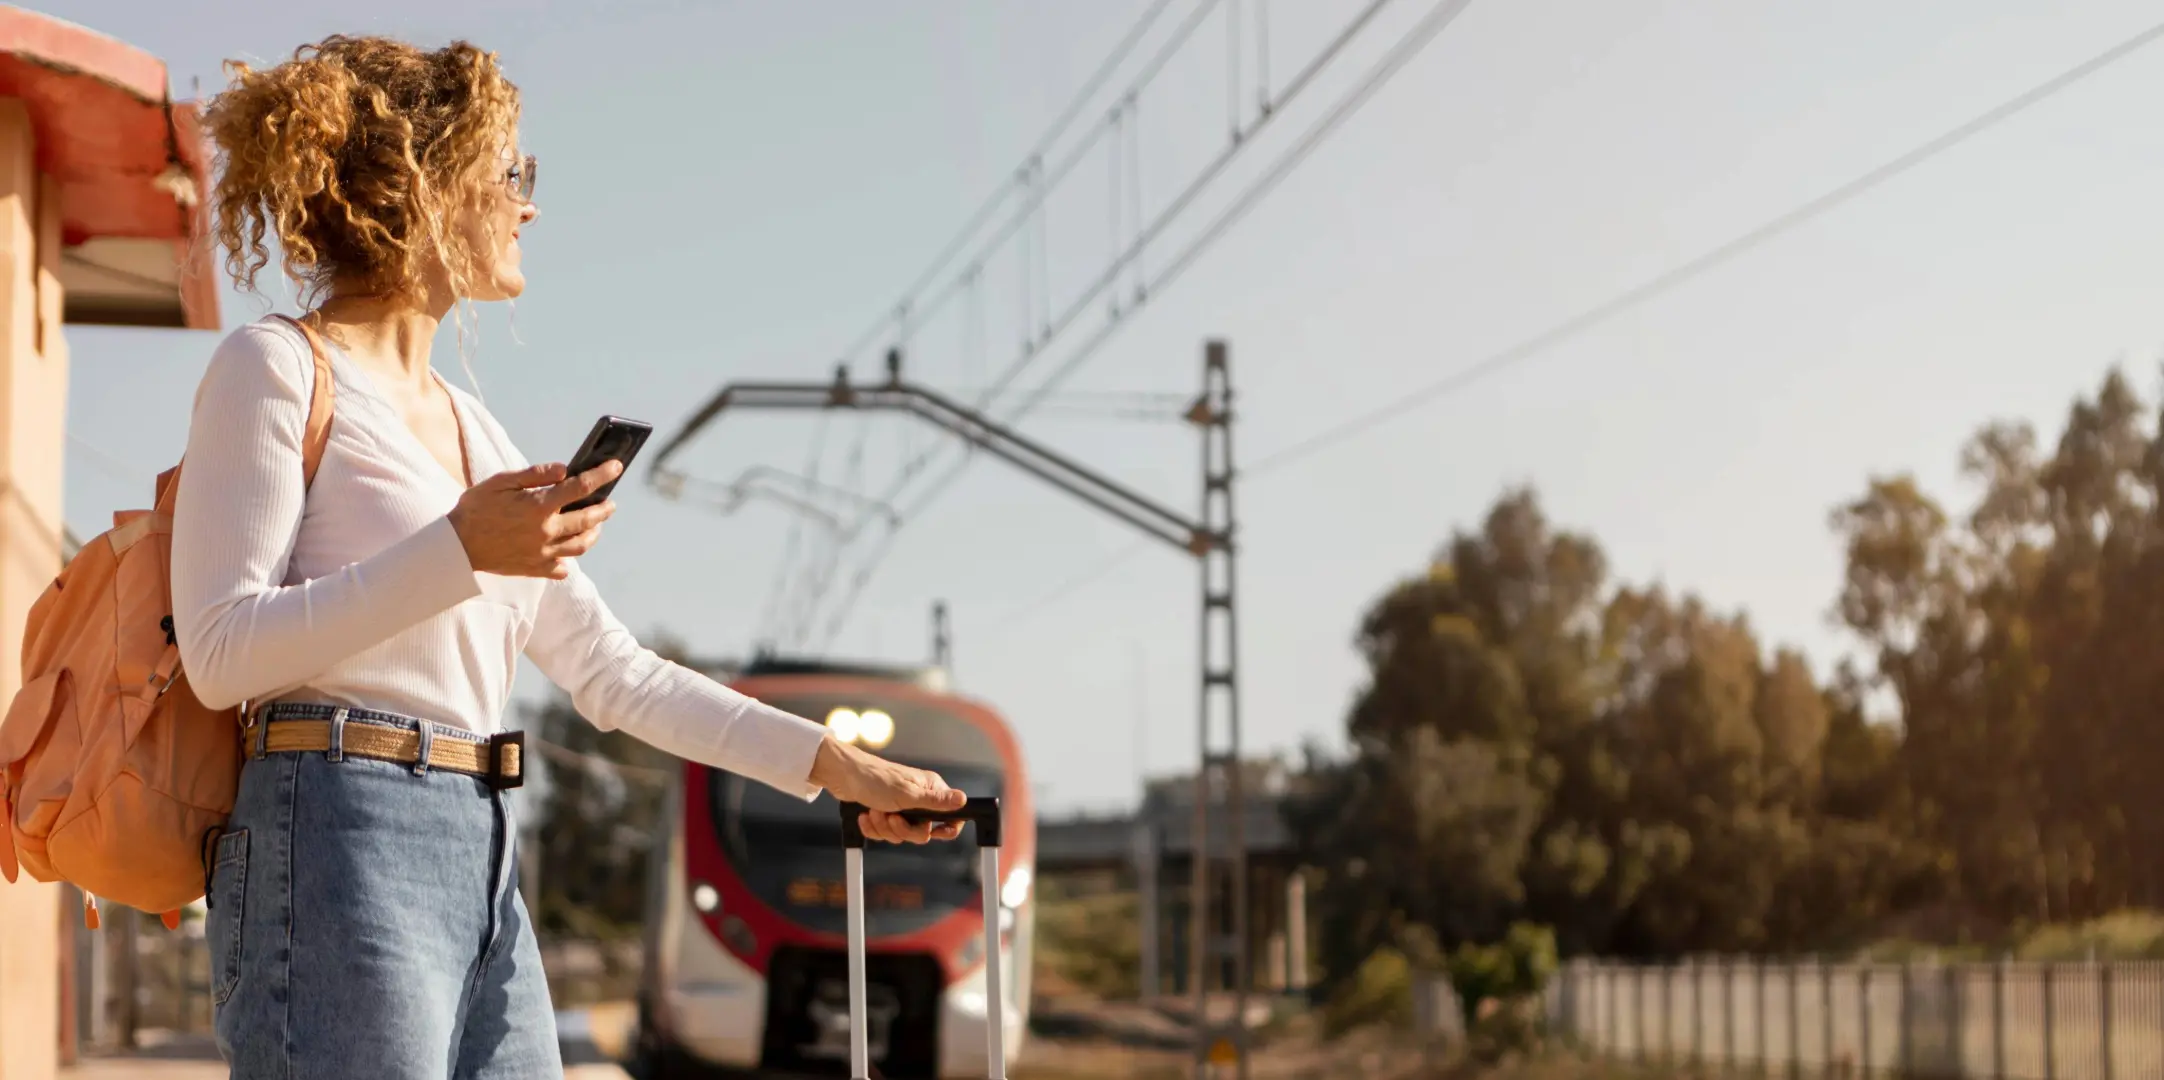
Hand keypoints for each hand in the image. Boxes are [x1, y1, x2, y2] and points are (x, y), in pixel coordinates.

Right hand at [446, 461, 621, 578]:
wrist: (455, 545)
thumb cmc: (476, 508)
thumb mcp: (501, 482)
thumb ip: (535, 475)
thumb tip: (564, 470)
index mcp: (539, 506)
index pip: (581, 487)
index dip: (602, 475)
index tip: (616, 467)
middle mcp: (546, 531)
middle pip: (588, 520)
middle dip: (604, 509)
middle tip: (611, 503)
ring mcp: (542, 553)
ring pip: (580, 546)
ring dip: (593, 534)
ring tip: (597, 525)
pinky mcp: (534, 568)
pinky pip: (561, 568)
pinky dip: (568, 561)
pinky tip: (568, 553)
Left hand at [809, 736, 967, 843]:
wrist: (842, 776)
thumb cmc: (875, 779)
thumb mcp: (908, 794)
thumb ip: (937, 801)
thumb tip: (964, 800)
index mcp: (930, 790)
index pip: (951, 816)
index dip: (945, 828)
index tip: (934, 832)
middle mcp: (919, 799)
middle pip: (923, 832)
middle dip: (903, 829)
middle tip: (892, 817)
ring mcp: (901, 807)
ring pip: (901, 834)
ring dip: (884, 827)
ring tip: (875, 812)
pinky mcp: (884, 813)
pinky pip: (885, 833)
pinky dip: (873, 828)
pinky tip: (866, 815)